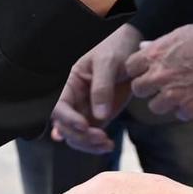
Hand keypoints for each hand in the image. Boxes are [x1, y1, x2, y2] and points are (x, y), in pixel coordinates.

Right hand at [49, 23, 142, 154]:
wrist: (133, 49)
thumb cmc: (116, 48)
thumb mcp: (108, 62)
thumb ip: (102, 87)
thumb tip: (100, 116)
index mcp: (70, 84)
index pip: (59, 107)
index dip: (68, 119)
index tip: (85, 126)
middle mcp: (74, 99)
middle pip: (66, 127)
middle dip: (81, 137)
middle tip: (101, 138)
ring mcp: (86, 109)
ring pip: (77, 136)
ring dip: (89, 145)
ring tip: (108, 145)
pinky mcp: (100, 116)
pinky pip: (92, 135)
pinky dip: (97, 144)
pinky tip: (105, 146)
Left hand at [125, 20, 192, 121]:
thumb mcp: (182, 33)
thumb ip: (160, 44)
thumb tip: (144, 47)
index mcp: (156, 55)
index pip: (129, 68)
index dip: (137, 70)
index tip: (145, 71)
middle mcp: (161, 76)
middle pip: (138, 90)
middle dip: (148, 87)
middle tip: (161, 84)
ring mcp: (175, 95)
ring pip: (155, 107)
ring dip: (165, 101)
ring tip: (180, 92)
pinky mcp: (191, 108)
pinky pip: (179, 115)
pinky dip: (186, 109)